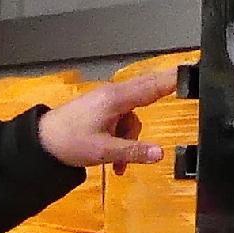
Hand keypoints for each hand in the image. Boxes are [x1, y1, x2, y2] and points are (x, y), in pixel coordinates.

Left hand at [37, 66, 178, 173]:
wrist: (41, 143)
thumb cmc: (68, 142)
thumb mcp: (103, 151)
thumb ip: (133, 152)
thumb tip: (160, 153)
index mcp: (116, 99)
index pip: (153, 86)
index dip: (174, 78)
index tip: (193, 69)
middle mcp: (114, 95)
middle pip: (148, 94)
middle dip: (161, 100)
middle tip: (187, 89)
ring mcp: (108, 102)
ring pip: (134, 117)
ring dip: (131, 140)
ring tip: (119, 163)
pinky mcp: (102, 110)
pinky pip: (122, 123)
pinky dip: (121, 140)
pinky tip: (114, 162)